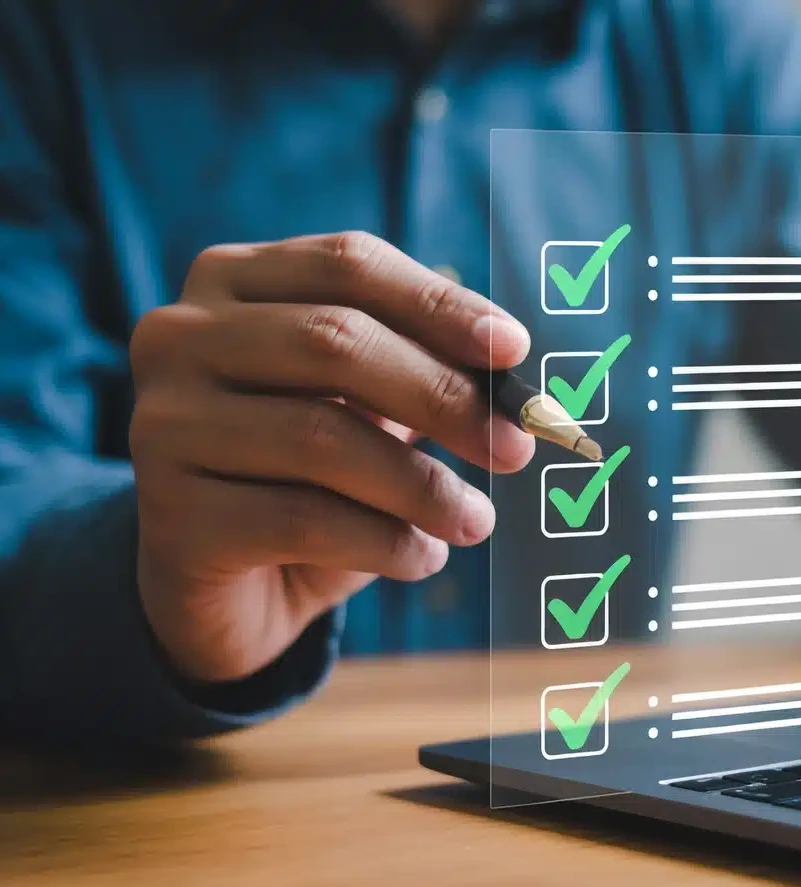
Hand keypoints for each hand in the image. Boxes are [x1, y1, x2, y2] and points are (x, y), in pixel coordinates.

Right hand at [129, 232, 533, 682]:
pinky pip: (303, 520)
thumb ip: (427, 377)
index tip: (514, 350)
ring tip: (477, 520)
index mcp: (233, 280)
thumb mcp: (370, 412)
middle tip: (516, 447)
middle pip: (335, 341)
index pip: (349, 264)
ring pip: (321, 436)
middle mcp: (181, 335)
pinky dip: (384, 541)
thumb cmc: (309, 477)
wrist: (227, 587)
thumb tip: (515, 382)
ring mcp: (162, 421)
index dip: (440, 304)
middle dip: (444, 396)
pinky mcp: (169, 511)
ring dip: (422, 484)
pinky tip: (423, 557)